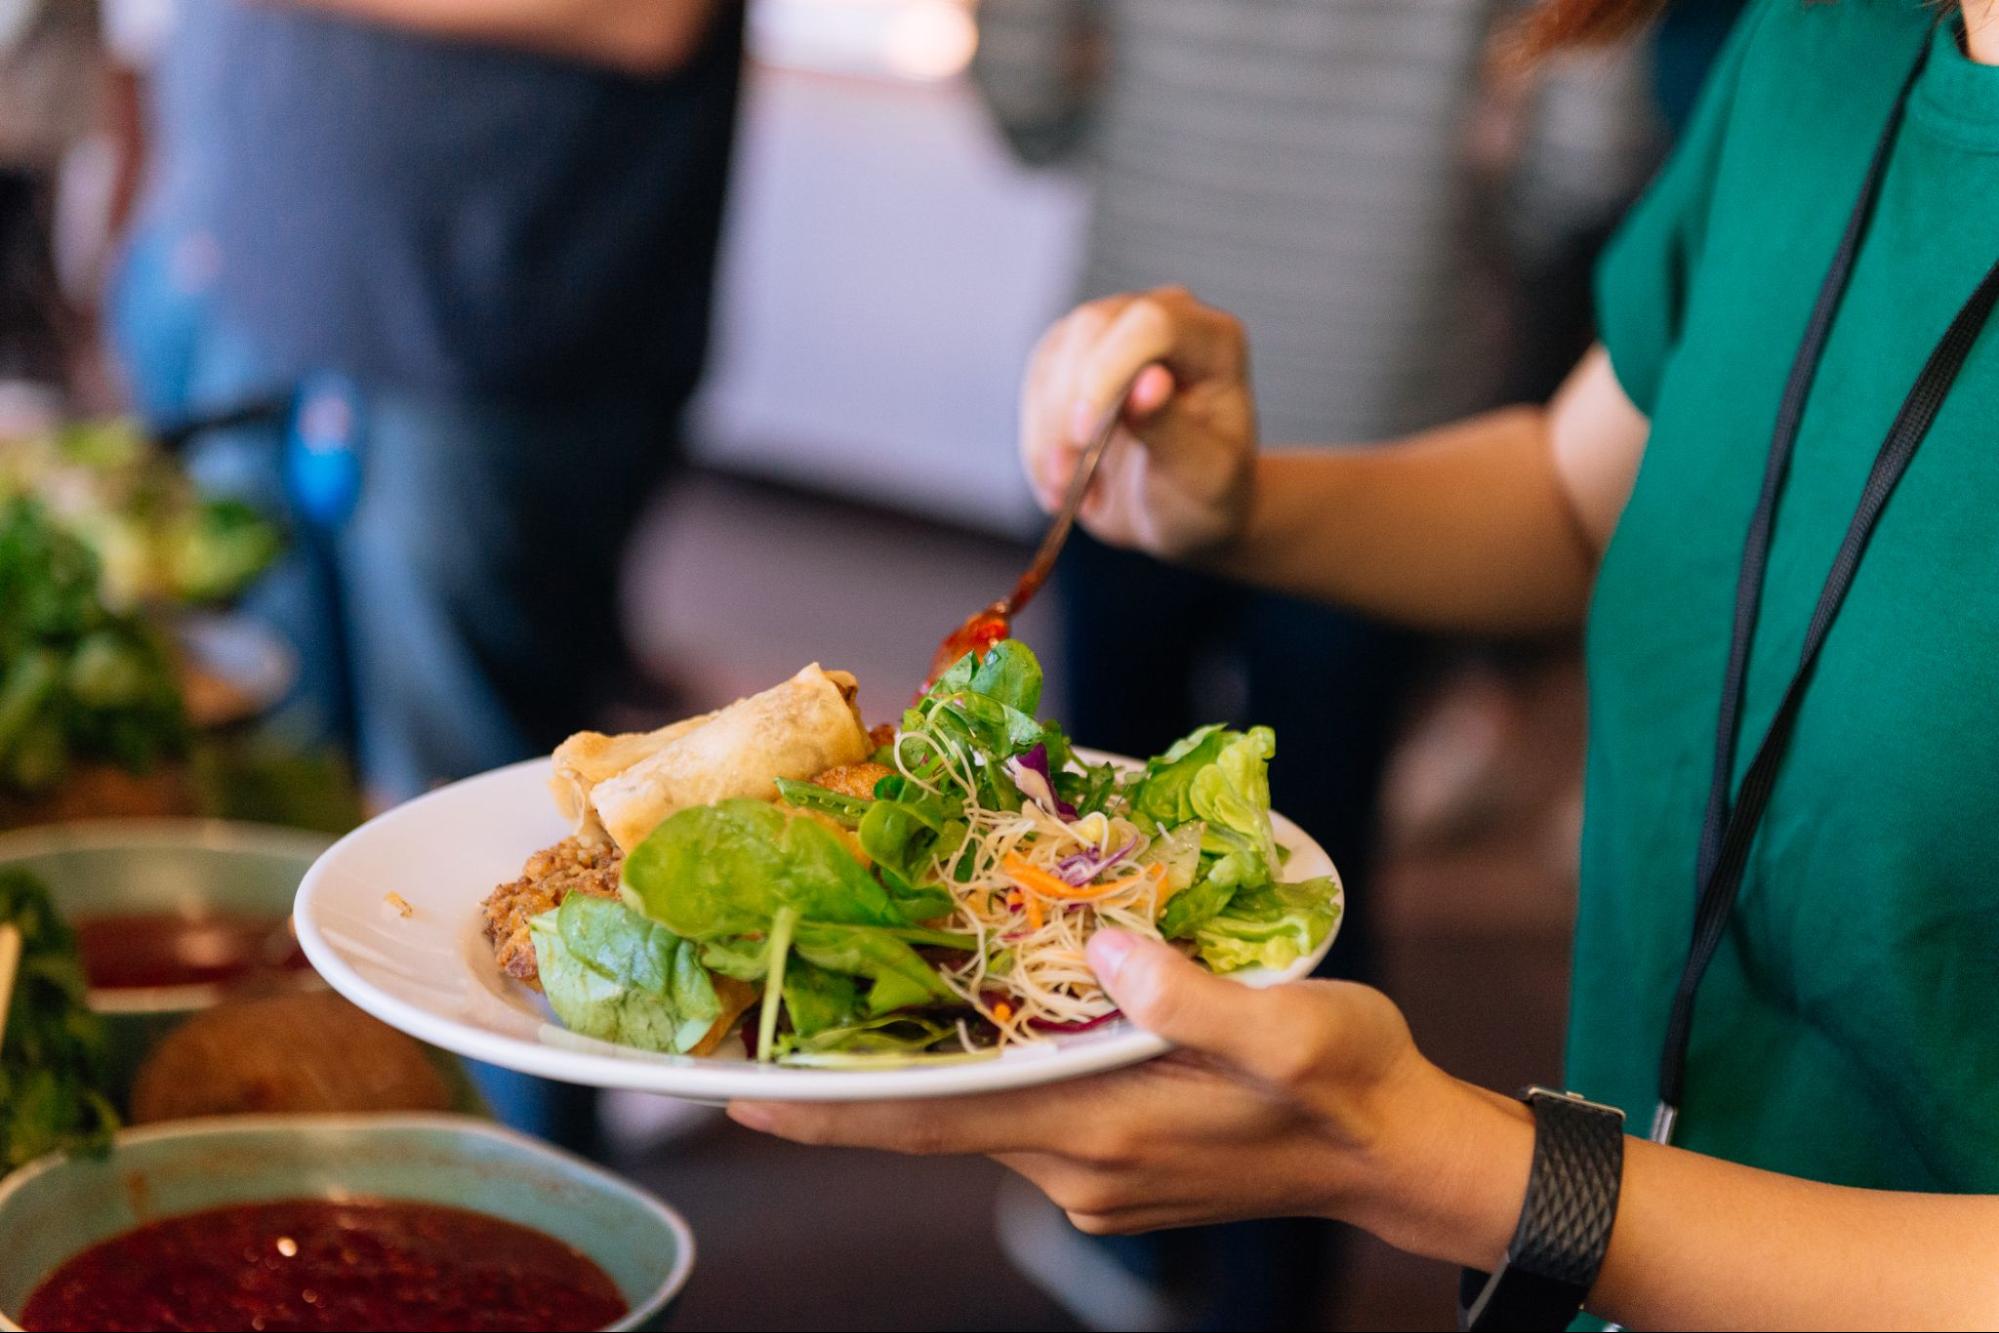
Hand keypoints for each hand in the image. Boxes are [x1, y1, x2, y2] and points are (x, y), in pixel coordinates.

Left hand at [730, 931, 1526, 1252]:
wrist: (1397, 1154)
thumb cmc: (1351, 1084)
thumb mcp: (1291, 1026)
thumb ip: (1190, 996)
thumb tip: (1101, 947)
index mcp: (1102, 1131)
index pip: (932, 1124)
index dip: (829, 1111)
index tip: (735, 1095)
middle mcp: (1076, 1164)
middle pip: (934, 1117)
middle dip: (849, 1076)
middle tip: (767, 1014)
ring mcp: (1091, 1172)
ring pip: (977, 1110)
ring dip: (921, 1062)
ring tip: (859, 989)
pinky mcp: (1111, 1161)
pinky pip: (1020, 1111)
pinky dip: (983, 1068)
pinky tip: (979, 1015)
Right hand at [1019, 288, 1258, 559]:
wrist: (1180, 511)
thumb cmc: (1205, 492)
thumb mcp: (1200, 476)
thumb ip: (1174, 428)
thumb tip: (1147, 382)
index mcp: (1213, 342)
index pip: (1150, 326)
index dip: (1108, 371)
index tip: (1083, 437)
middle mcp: (1164, 319)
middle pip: (1090, 329)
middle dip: (1067, 408)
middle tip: (1071, 481)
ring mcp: (1115, 333)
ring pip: (1053, 357)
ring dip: (1049, 434)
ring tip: (1073, 492)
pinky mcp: (1075, 358)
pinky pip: (1036, 387)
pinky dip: (1038, 443)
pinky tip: (1059, 483)